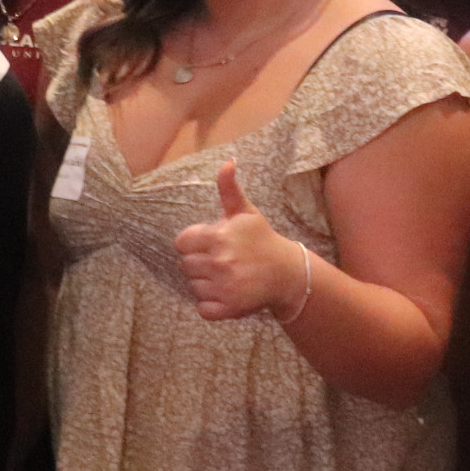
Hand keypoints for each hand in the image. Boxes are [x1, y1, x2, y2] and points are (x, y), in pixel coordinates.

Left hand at [174, 159, 307, 321]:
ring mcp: (224, 286)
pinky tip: (226, 294)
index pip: (181, 243)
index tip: (210, 245)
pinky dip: (211, 305)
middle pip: (185, 266)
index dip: (193, 244)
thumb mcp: (246, 213)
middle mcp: (219, 261)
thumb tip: (227, 162)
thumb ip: (229, 189)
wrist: (288, 273)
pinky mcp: (228, 307)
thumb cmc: (262, 240)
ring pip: (193, 287)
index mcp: (219, 236)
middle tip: (221, 263)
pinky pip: (203, 308)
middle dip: (199, 264)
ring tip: (226, 278)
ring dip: (205, 285)